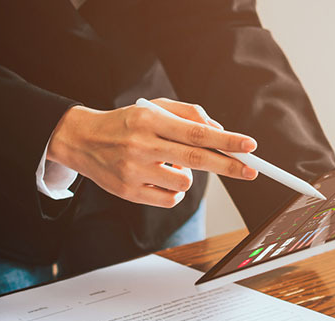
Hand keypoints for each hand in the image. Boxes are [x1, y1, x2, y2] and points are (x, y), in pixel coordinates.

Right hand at [46, 98, 257, 207]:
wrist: (82, 141)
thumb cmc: (126, 123)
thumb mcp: (154, 108)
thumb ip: (188, 114)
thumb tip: (218, 130)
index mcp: (149, 120)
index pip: (195, 132)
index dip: (226, 140)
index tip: (249, 145)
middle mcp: (141, 145)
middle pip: (195, 159)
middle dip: (228, 166)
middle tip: (252, 171)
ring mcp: (133, 171)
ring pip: (183, 182)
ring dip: (188, 175)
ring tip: (171, 164)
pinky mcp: (128, 192)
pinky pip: (169, 199)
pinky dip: (174, 191)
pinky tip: (162, 178)